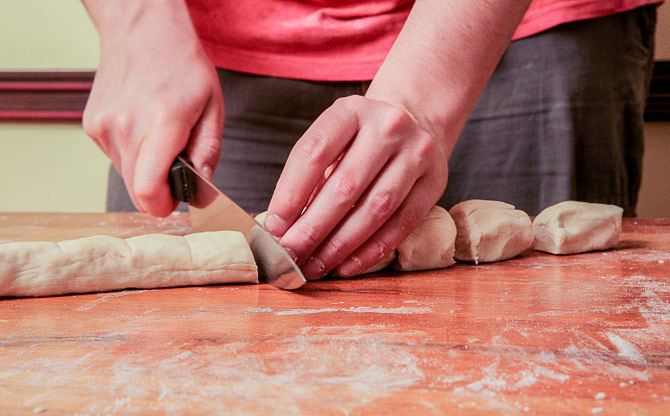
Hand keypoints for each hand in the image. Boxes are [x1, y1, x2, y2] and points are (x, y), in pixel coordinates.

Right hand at [82, 1, 222, 215]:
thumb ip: (208, 153)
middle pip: (136, 191)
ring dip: (146, 170)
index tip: (176, 199)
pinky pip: (115, 158)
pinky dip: (132, 154)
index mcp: (163, 123)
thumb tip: (202, 193)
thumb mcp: (212, 108)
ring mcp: (104, 127)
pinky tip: (143, 128)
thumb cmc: (183, 66)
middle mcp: (127, 127)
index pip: (148, 189)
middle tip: (177, 167)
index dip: (163, 205)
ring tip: (161, 138)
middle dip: (159, 190)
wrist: (143, 32)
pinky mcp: (93, 126)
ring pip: (126, 175)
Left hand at [265, 95, 448, 279]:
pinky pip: (402, 224)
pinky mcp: (435, 181)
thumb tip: (282, 228)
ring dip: (341, 245)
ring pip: (375, 209)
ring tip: (316, 265)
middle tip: (291, 254)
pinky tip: (347, 265)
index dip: (290, 194)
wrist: (418, 121)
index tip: (275, 226)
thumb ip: (310, 176)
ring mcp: (417, 153)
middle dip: (313, 228)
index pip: (315, 153)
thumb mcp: (335, 140)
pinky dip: (371, 250)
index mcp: (352, 111)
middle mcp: (388, 127)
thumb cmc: (362, 138)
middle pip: (345, 186)